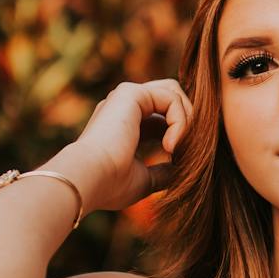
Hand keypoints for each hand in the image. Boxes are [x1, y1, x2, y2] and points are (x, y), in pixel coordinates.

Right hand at [61, 78, 193, 211]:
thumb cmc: (110, 184)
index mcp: (125, 125)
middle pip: (169, 97)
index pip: (162, 119)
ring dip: (187, 119)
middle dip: (187, 120)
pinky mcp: (131, 93)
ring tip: (182, 147)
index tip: (183, 161)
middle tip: (191, 148)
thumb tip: (179, 171)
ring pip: (172, 93)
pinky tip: (172, 145)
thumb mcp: (143, 180)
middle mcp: (123, 107)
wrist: (88, 179)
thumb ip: (161, 172)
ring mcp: (125, 97)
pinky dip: (180, 120)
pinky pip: (170, 97)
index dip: (181, 134)